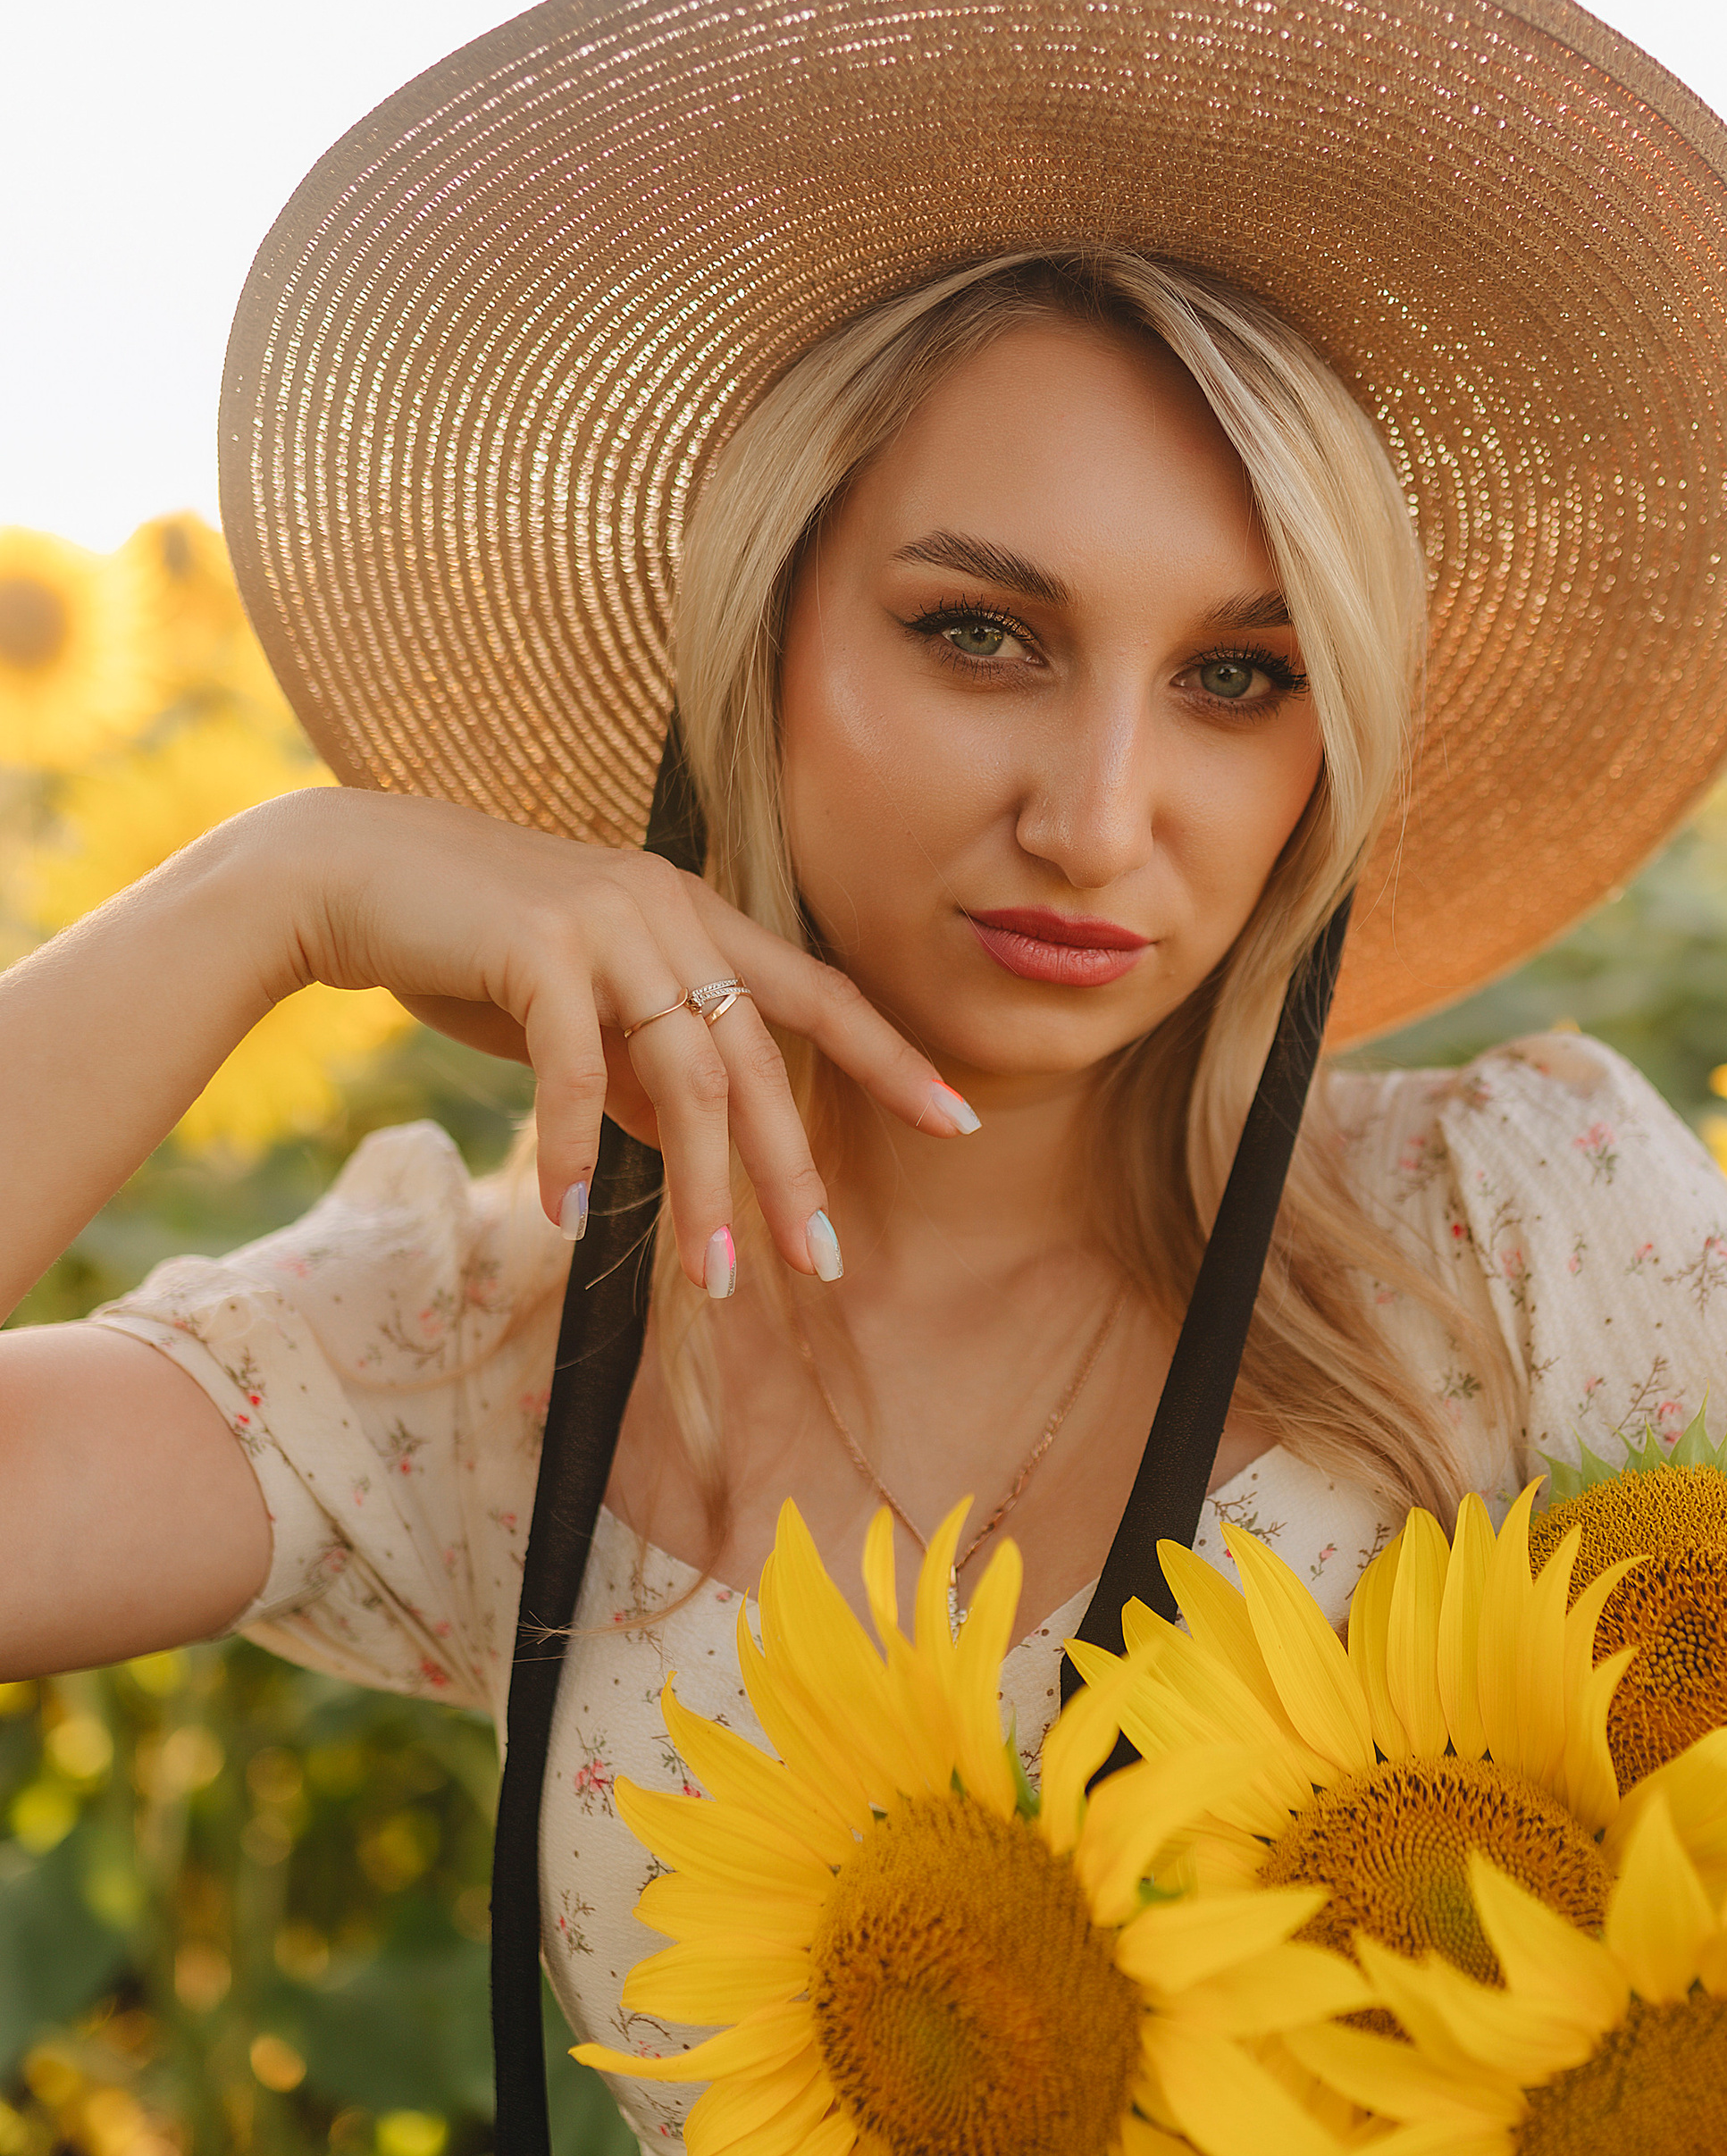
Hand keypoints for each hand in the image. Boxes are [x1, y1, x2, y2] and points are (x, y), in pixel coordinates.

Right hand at [253, 789, 974, 1285]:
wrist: (339, 876)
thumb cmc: (460, 946)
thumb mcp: (572, 1013)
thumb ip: (635, 1069)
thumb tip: (686, 1146)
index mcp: (691, 916)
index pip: (815, 991)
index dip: (887, 1058)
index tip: (958, 1119)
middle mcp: (667, 908)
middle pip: (758, 1057)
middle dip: (791, 1169)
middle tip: (822, 1261)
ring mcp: (606, 919)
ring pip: (684, 1074)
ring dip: (700, 1186)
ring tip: (711, 1279)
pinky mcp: (536, 941)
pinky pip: (574, 1066)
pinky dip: (577, 1147)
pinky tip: (570, 1219)